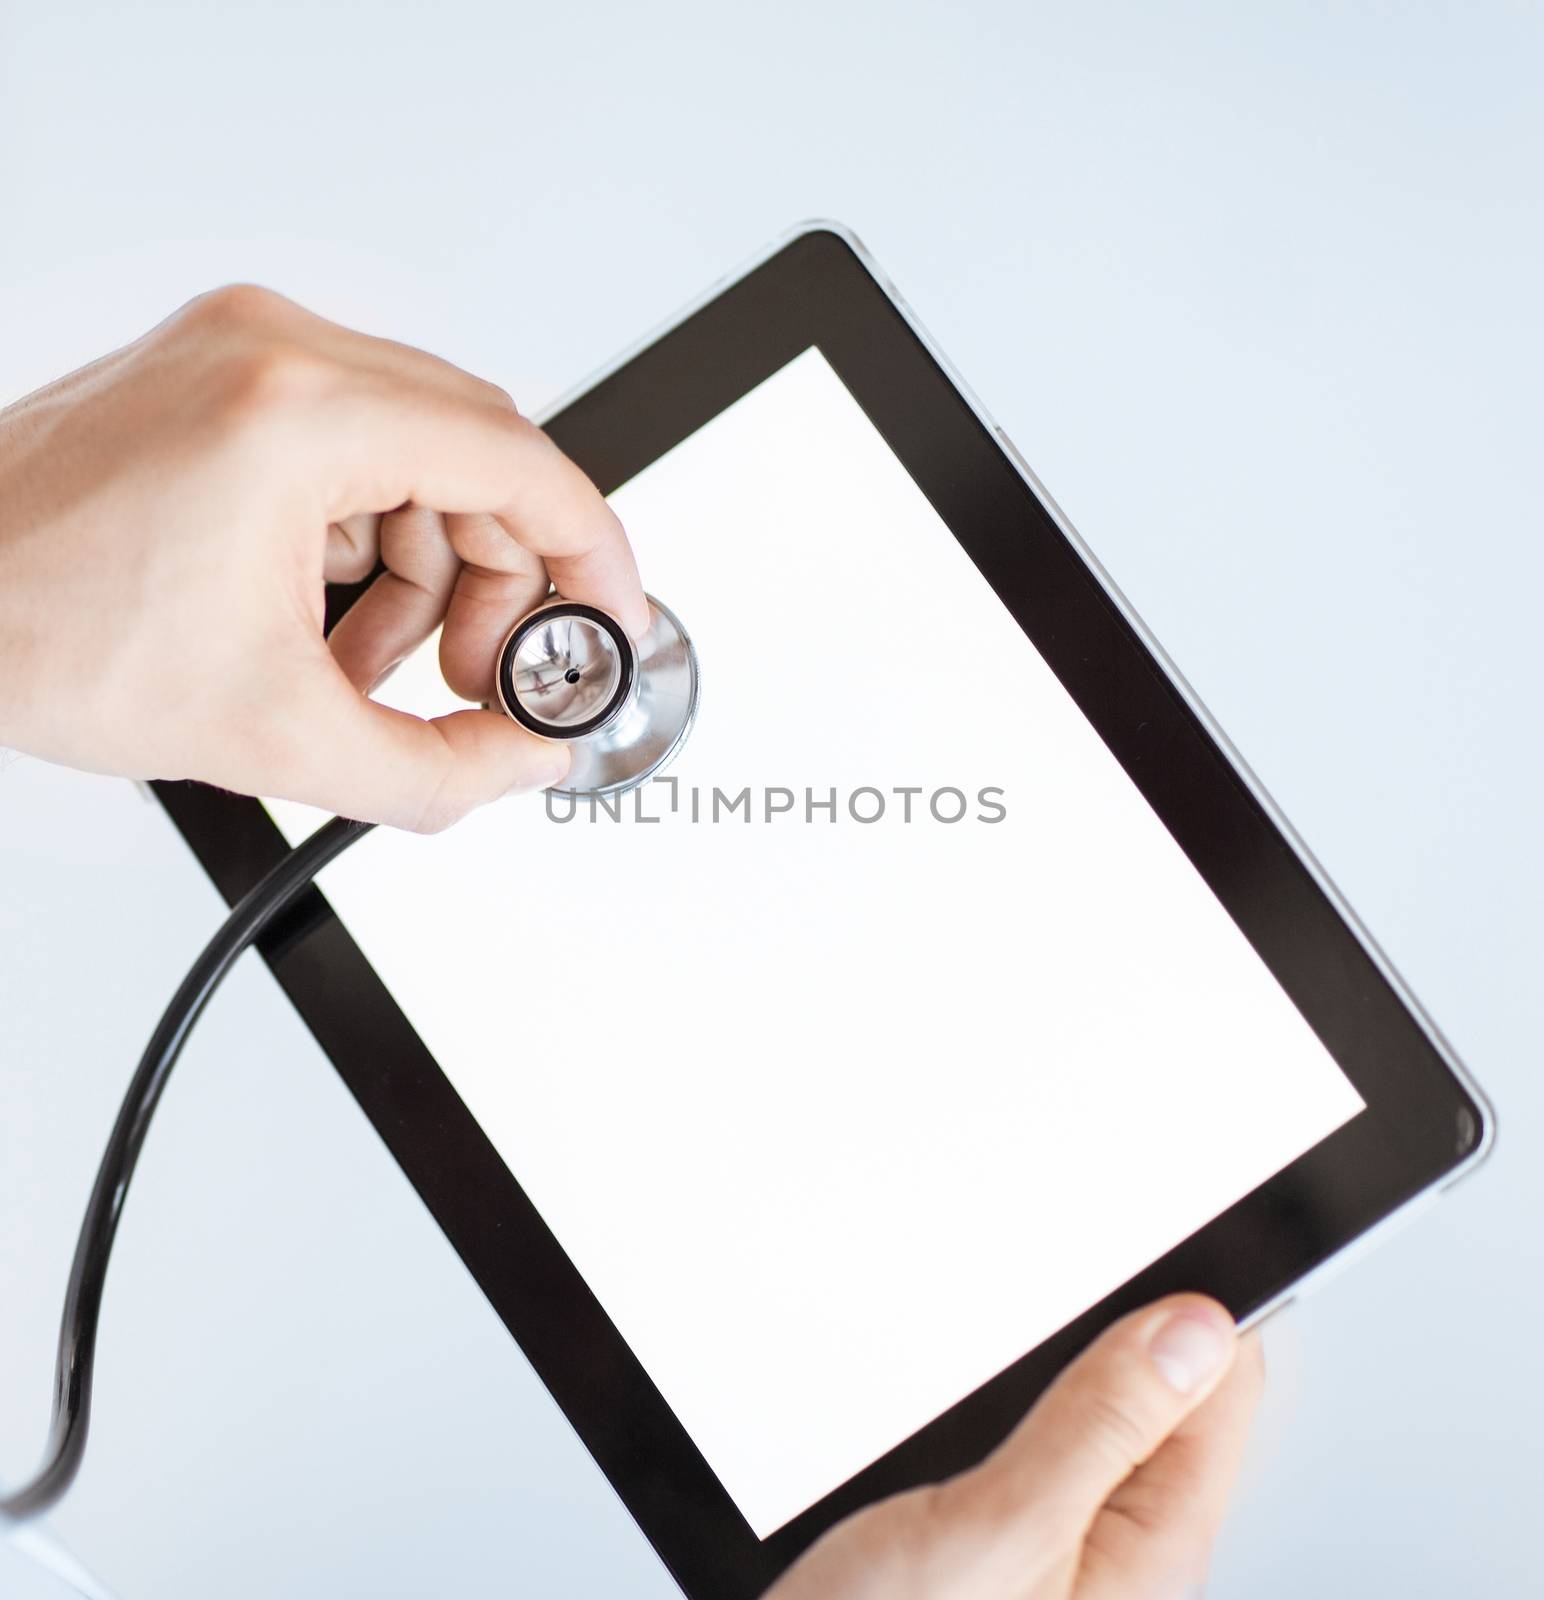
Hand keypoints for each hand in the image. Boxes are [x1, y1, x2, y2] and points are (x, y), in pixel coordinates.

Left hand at [0, 286, 648, 828]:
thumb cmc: (38, 631)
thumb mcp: (273, 736)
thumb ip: (439, 771)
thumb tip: (525, 761)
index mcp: (300, 411)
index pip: (521, 464)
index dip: (594, 559)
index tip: (611, 624)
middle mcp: (279, 351)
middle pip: (483, 460)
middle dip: (505, 587)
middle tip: (482, 683)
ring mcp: (249, 352)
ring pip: (425, 460)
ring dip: (432, 577)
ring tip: (375, 670)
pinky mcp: (229, 376)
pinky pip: (359, 453)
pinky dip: (371, 545)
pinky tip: (331, 626)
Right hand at [766, 1296, 1260, 1599]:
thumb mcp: (1000, 1527)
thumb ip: (1100, 1427)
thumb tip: (1195, 1329)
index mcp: (1154, 1546)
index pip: (1227, 1386)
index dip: (1193, 1297)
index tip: (1147, 1230)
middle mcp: (1122, 1550)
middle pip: (1167, 1393)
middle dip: (1122, 1318)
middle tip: (1072, 1255)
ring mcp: (1062, 1547)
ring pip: (1094, 1410)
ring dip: (1060, 1353)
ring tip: (1021, 1298)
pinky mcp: (1004, 1543)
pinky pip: (1042, 1444)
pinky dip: (1016, 1393)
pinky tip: (973, 1379)